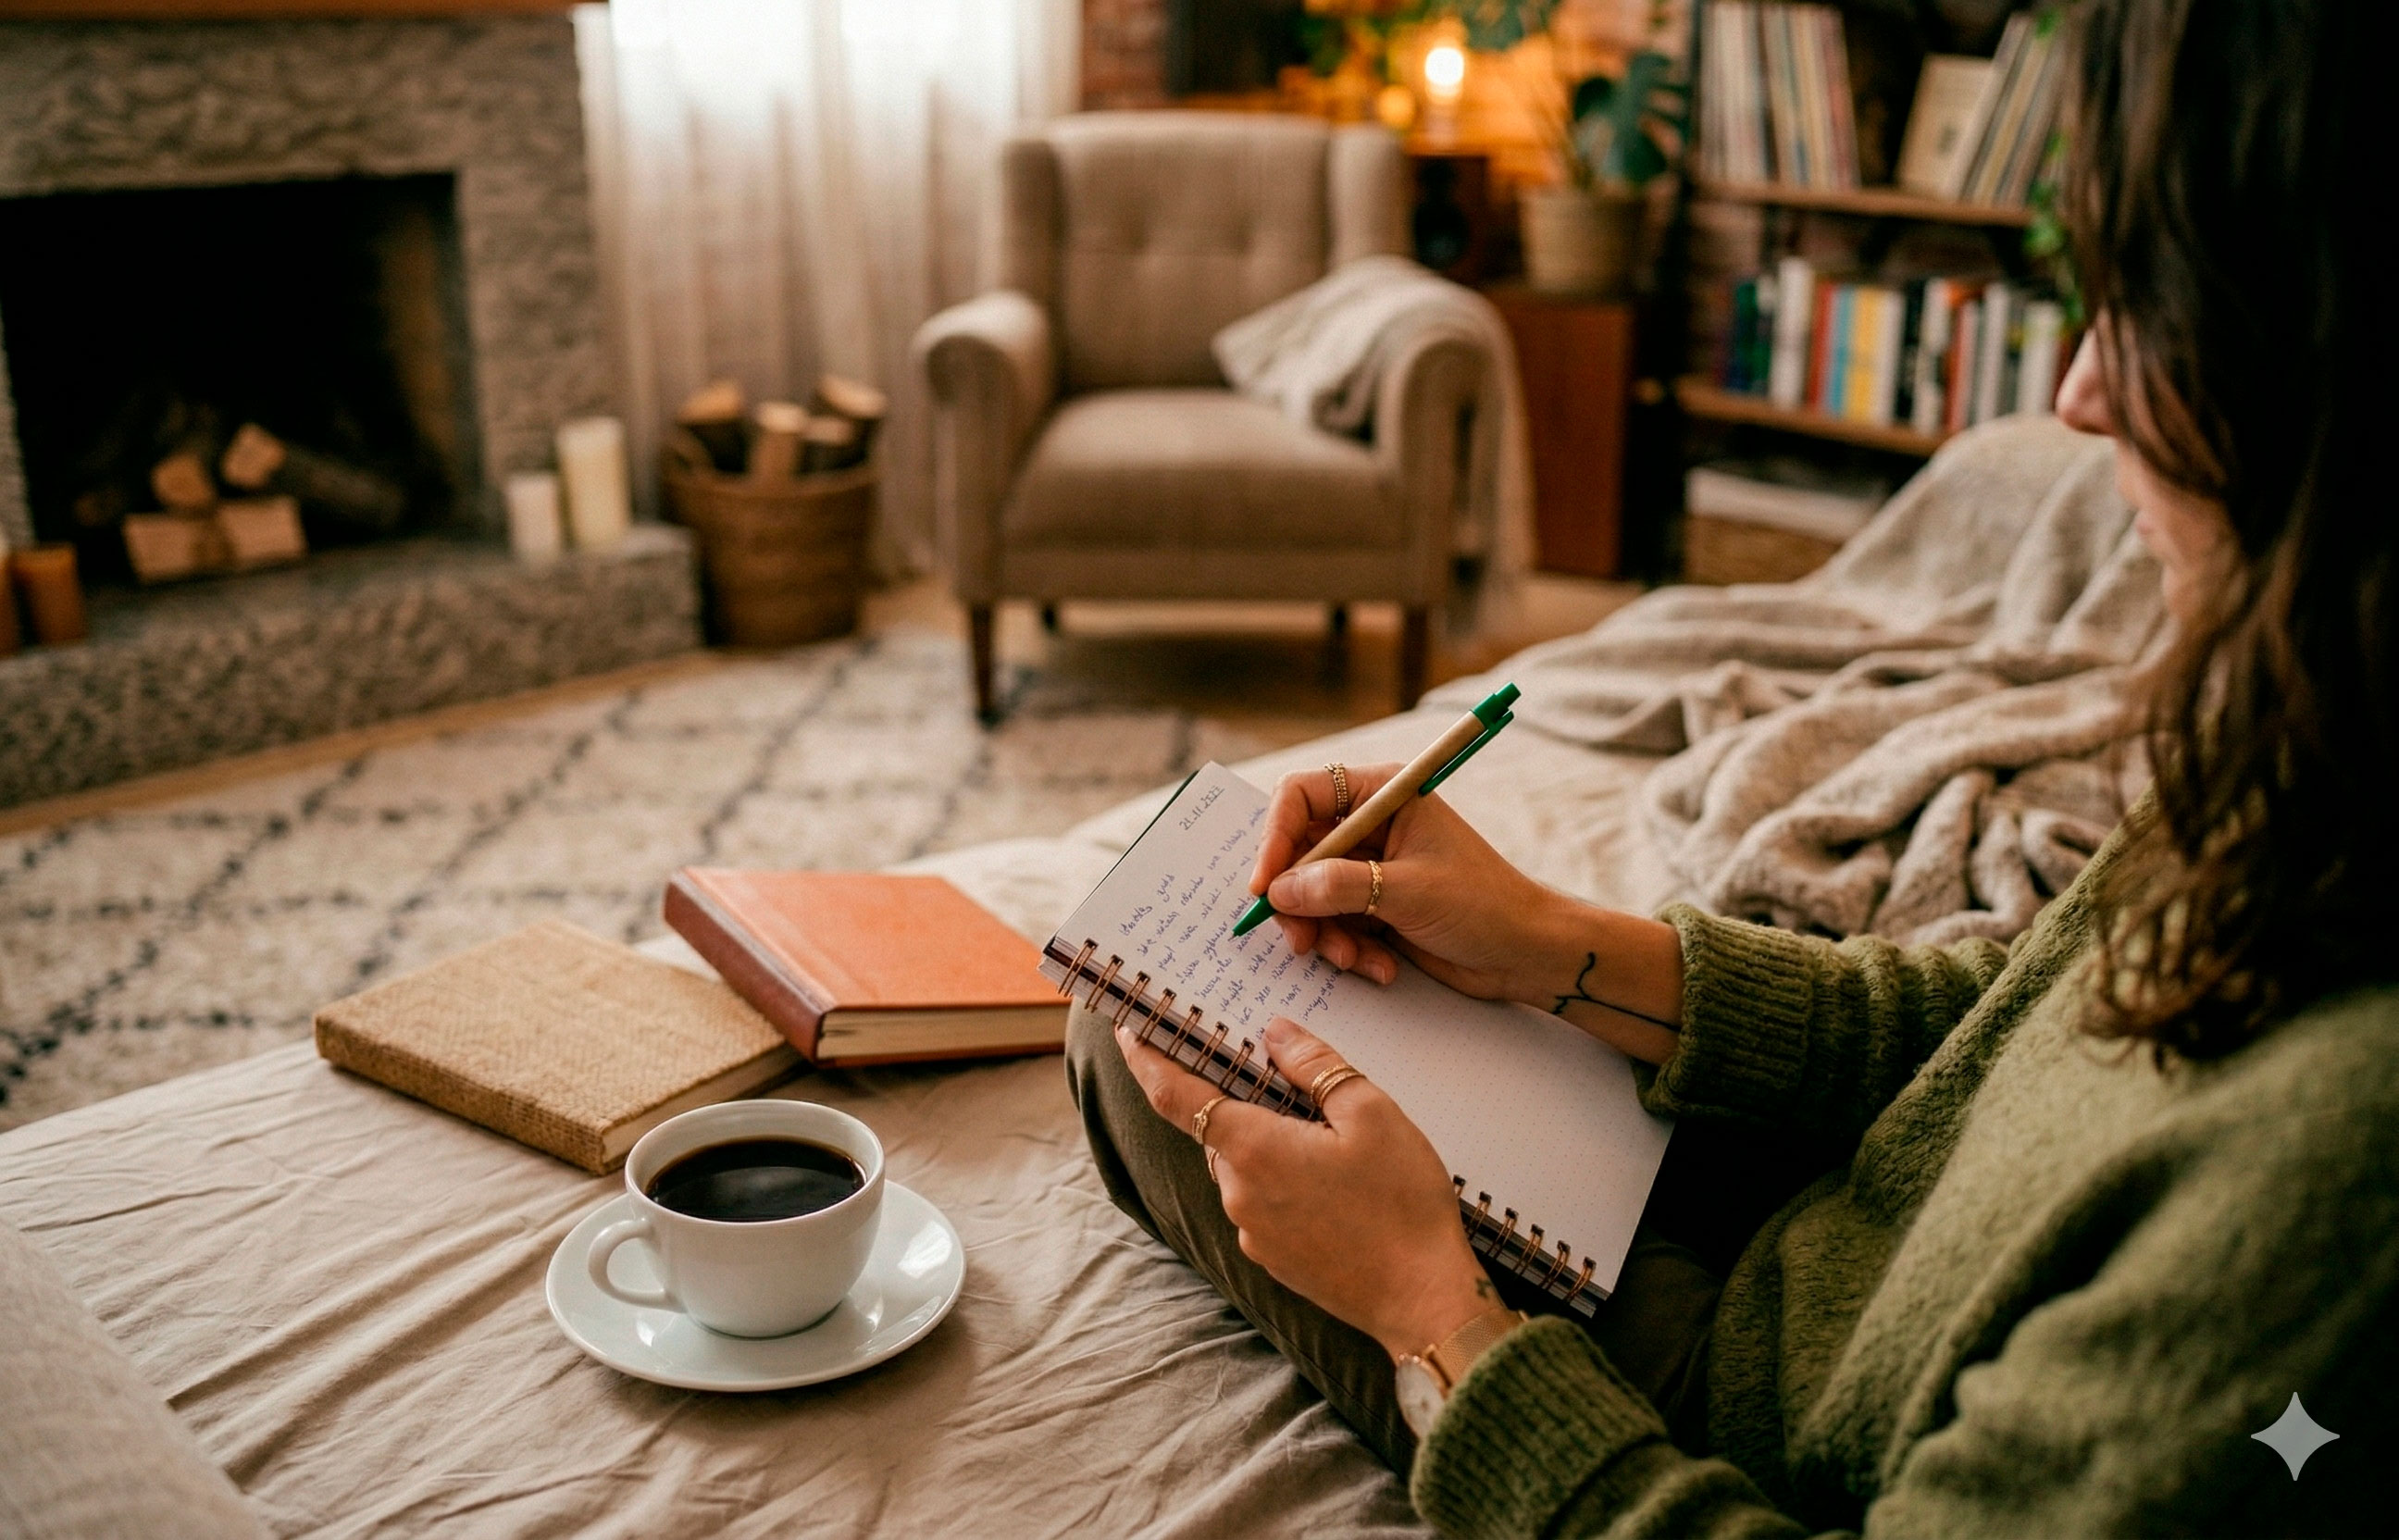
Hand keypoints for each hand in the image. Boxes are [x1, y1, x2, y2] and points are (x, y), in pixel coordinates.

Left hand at [1115, 1013, 1493, 1359]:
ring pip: (1244, 1167)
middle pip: (1220, 1129)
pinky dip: (1283, 1181)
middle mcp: (1238, 1193)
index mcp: (1253, 1148)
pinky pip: (1263, 1203)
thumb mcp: (1372, 1114)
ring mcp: (1252, 1231)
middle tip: (1282, 1078)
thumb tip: (1274, 1034)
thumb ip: (1316, 1067)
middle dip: (1240, 1101)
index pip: (1175, 1095)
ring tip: (1328, 1138)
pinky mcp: (1273, 1258)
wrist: (1425, 1301)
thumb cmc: (1402, 1204)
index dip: (1147, 1061)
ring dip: (1267, 1144)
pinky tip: (1334, 1185)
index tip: (1131, 1034)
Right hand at [1249, 763, 1562, 997]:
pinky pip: (1333, 924)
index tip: (1265, 885)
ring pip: (1310, 895)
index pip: (1302, 796)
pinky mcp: (1374, 906)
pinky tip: (1379, 966)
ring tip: (1353, 959)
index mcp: (1383, 793)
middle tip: (1300, 940)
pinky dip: (1347, 949)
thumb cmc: (1483, 904)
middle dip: (1297, 900)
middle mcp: (1371, 824)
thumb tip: (1279, 890)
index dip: (1274, 837)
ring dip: (1324, 934)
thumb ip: (1338, 887)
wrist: (1526, 953)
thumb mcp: (1407, 891)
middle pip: (1298, 851)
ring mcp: (1371, 867)